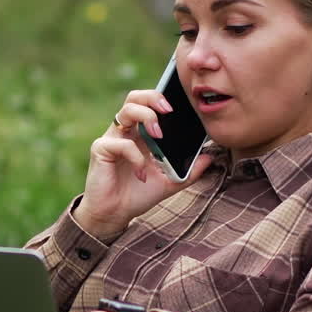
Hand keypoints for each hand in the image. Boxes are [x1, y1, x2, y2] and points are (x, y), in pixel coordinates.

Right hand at [73, 89, 212, 240]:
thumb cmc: (137, 195)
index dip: (162, 97)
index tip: (181, 106)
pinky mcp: (101, 149)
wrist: (114, 214)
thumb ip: (189, 171)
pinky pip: (122, 144)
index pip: (149, 104)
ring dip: (146, 117)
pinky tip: (141, 174)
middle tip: (169, 110)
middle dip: (153, 97)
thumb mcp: (169, 182)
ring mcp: (112, 138)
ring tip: (158, 135)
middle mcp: (126, 131)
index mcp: (140, 134)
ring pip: (126, 110)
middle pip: (135, 97)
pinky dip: (137, 157)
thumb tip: (210, 157)